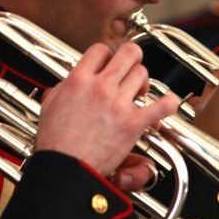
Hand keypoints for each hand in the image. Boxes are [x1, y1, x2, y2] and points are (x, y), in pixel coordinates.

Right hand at [35, 41, 176, 181]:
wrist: (65, 168)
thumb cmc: (56, 143)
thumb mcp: (50, 107)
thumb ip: (61, 90)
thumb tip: (66, 84)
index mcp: (78, 79)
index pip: (101, 50)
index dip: (107, 57)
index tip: (109, 68)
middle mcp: (100, 87)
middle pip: (129, 53)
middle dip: (132, 61)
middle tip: (130, 74)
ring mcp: (118, 103)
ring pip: (143, 74)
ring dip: (143, 83)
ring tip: (139, 94)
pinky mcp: (133, 123)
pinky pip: (162, 105)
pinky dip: (169, 103)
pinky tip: (167, 104)